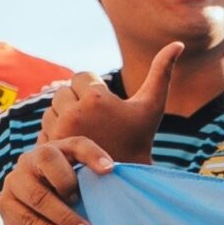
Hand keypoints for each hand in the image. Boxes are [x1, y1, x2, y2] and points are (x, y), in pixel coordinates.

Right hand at [0, 134, 116, 224]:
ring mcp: (15, 181)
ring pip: (37, 194)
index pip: (75, 144)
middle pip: (47, 158)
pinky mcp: (5, 205)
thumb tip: (132, 190)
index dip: (92, 154)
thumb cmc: (68, 208)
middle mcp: (32, 160)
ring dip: (64, 215)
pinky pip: (27, 218)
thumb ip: (98, 187)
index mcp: (57, 151)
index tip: (110, 170)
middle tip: (83, 202)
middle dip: (68, 182)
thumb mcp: (84, 194)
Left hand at [43, 41, 180, 166]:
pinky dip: (56, 131)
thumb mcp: (152, 105)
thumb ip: (162, 71)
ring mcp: (60, 129)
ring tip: (84, 132)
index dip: (93, 91)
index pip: (82, 77)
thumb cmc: (140, 140)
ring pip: (52, 107)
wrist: (124, 181)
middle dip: (77, 102)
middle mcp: (74, 111)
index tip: (104, 109)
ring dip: (64, 115)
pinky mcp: (50, 145)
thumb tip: (177, 43)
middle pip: (65, 90)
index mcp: (97, 98)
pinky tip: (74, 142)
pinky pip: (45, 125)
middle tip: (94, 122)